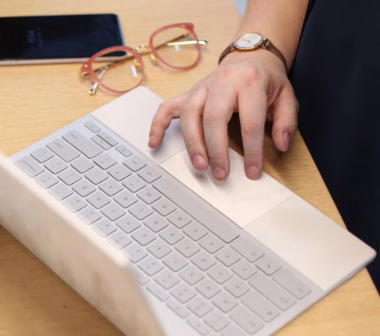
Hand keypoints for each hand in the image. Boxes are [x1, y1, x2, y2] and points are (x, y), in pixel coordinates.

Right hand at [148, 50, 297, 179]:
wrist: (250, 57)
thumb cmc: (266, 81)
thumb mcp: (286, 96)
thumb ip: (286, 122)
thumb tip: (281, 145)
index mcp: (250, 82)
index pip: (250, 121)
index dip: (252, 150)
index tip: (252, 172)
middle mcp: (222, 82)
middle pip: (214, 118)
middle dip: (216, 150)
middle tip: (220, 173)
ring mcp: (202, 87)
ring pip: (190, 115)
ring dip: (192, 143)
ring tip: (200, 165)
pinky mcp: (189, 93)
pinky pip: (167, 108)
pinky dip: (158, 125)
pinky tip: (154, 143)